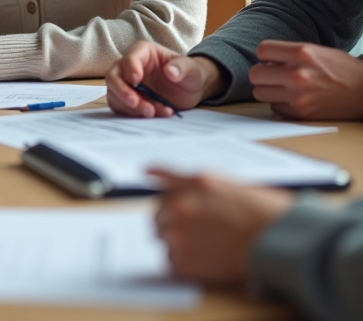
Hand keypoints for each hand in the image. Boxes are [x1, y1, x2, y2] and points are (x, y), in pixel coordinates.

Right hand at [105, 41, 225, 116]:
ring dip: (129, 106)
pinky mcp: (126, 99)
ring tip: (151, 112)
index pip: (129, 57)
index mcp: (143, 52)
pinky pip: (120, 106)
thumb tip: (170, 71)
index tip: (136, 82)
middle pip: (113, 76)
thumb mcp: (192, 70)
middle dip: (123, 91)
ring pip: (114, 94)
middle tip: (136, 103)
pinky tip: (153, 115)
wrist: (189, 91)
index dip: (130, 68)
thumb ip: (182, 68)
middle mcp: (129, 66)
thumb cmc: (189, 75)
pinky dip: (133, 114)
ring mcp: (126, 83)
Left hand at [151, 169, 293, 283]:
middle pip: (159, 214)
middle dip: (172, 220)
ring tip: (208, 245)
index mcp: (192, 183)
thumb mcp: (226, 183)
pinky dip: (183, 261)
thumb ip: (186, 179)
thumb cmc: (265, 213)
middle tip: (199, 229)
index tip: (158, 189)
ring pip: (163, 237)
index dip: (169, 194)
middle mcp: (180, 205)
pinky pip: (170, 261)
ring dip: (177, 240)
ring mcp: (179, 234)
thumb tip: (148, 171)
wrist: (284, 243)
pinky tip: (207, 258)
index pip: (161, 181)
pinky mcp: (184, 261)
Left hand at [249, 40, 362, 119]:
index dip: (265, 56)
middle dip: (263, 75)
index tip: (271, 61)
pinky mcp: (301, 113)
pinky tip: (294, 100)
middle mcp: (297, 73)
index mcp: (301, 53)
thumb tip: (263, 61)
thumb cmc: (342, 70)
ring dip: (269, 91)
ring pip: (260, 93)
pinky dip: (281, 105)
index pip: (261, 50)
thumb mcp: (317, 52)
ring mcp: (298, 95)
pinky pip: (274, 108)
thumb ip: (290, 54)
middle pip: (255, 74)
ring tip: (284, 89)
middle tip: (274, 77)